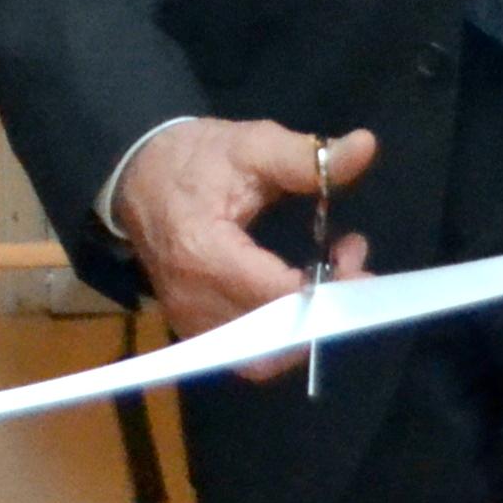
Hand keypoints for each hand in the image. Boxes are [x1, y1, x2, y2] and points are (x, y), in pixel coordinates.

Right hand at [109, 116, 375, 373]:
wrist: (137, 174)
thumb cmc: (194, 159)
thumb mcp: (251, 146)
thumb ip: (305, 157)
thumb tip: (365, 146)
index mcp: (203, 252)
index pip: (277, 293)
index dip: (329, 285)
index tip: (357, 256)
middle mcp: (193, 298)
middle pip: (276, 333)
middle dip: (325, 306)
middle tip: (347, 262)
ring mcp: (189, 320)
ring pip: (264, 357)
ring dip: (307, 326)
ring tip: (326, 277)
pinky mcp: (192, 329)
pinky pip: (246, 355)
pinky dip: (281, 336)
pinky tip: (297, 295)